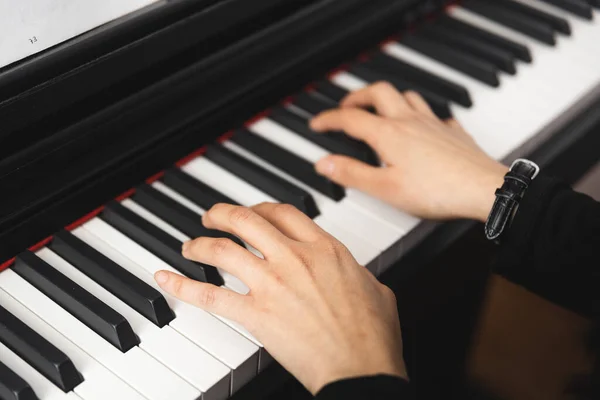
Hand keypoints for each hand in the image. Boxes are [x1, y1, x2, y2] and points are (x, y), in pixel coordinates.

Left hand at [154, 203, 406, 393]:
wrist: (362, 369)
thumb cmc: (373, 336)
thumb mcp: (377, 290)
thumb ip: (359, 273)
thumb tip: (356, 273)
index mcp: (325, 249)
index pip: (284, 213)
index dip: (261, 208)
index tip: (252, 212)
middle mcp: (295, 258)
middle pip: (248, 220)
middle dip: (223, 214)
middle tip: (211, 216)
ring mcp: (273, 284)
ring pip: (224, 250)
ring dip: (201, 244)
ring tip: (189, 245)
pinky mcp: (256, 315)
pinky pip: (210, 296)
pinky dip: (182, 286)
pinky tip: (166, 278)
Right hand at [310, 82, 507, 221]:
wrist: (483, 189)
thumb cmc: (436, 191)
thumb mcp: (384, 188)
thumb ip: (352, 173)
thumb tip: (324, 163)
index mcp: (388, 134)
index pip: (350, 118)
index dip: (329, 119)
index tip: (317, 123)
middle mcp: (410, 121)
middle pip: (379, 92)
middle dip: (358, 96)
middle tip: (346, 106)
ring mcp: (433, 123)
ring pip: (408, 96)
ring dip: (389, 98)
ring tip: (380, 109)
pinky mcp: (452, 132)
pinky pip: (434, 114)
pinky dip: (421, 115)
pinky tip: (423, 126)